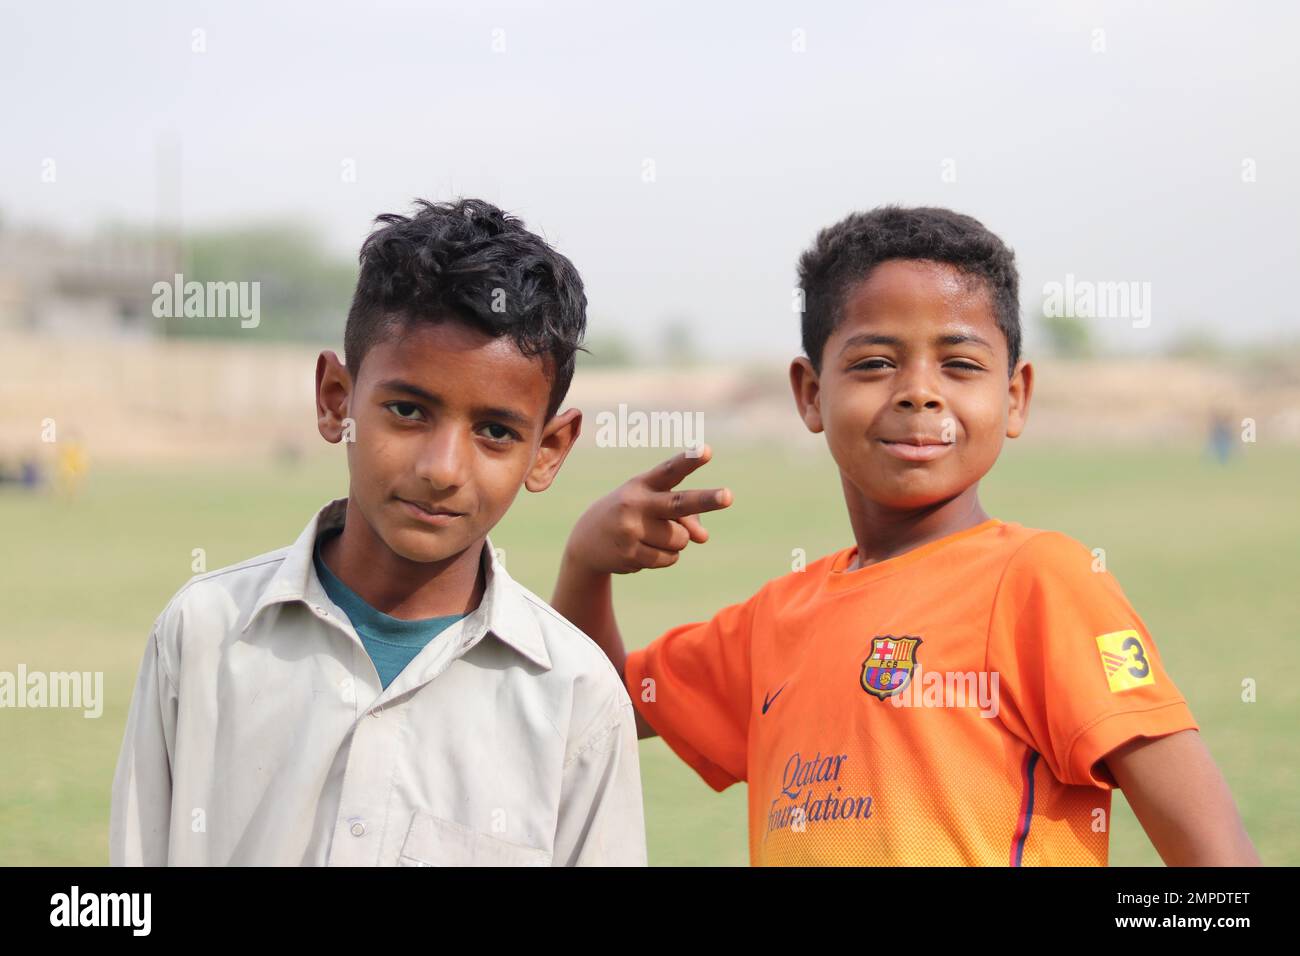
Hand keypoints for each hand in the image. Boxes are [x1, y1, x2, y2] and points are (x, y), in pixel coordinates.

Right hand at [564, 445, 733, 573]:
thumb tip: (703, 538)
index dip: (689, 460)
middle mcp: (636, 504)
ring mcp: (631, 530)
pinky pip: (669, 558)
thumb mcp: (652, 507)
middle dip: (706, 500)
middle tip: (729, 496)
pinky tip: (643, 550)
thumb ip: (684, 516)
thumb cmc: (629, 515)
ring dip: (676, 541)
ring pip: (681, 539)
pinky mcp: (630, 554)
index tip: (706, 450)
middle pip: (679, 504)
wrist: (586, 541)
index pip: (669, 470)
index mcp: (643, 484)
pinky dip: (666, 557)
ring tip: (652, 536)